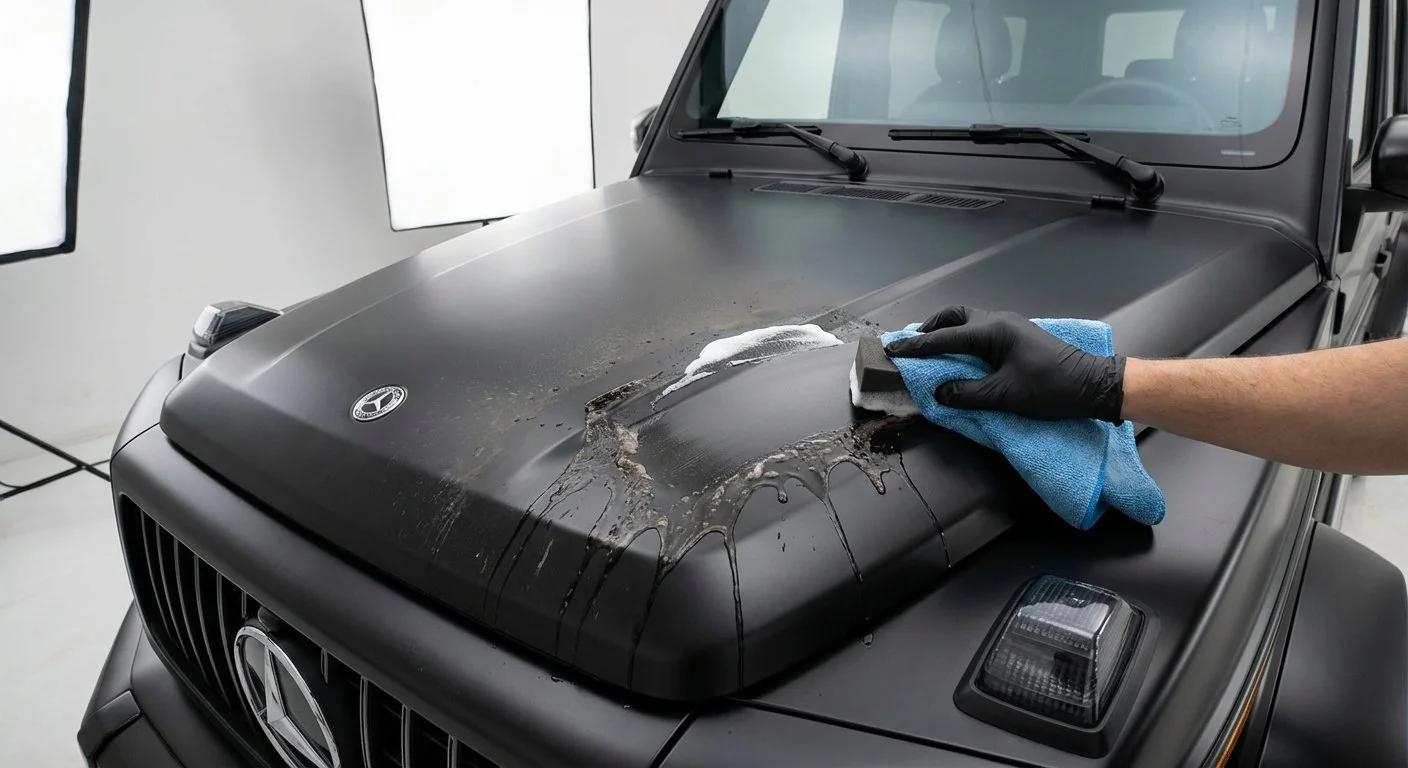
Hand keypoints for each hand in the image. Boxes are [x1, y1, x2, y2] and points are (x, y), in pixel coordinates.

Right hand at [884, 306, 1125, 421]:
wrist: (1093, 385)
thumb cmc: (1052, 388)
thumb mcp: (1005, 396)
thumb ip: (966, 394)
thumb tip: (939, 392)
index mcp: (992, 332)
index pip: (944, 338)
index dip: (916, 346)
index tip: (892, 350)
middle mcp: (998, 321)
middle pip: (954, 316)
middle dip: (929, 330)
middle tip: (910, 346)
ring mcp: (1009, 326)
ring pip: (967, 320)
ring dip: (946, 332)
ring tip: (931, 349)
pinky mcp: (1017, 336)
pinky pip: (979, 329)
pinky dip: (961, 337)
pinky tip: (959, 354)